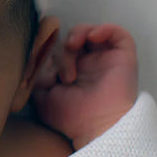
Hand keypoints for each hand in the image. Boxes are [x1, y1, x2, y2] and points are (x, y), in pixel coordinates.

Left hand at [32, 23, 137, 146]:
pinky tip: (92, 38)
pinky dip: (104, 29)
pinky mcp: (123, 57)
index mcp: (69, 73)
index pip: (57, 49)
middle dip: (62, 50)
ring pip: (90, 32)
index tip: (44, 64)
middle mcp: (87, 65)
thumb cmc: (71, 118)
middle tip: (62, 74)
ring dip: (78, 34)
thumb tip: (34, 60)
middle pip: (71, 40)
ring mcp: (104, 60)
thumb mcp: (42, 97)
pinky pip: (117, 33)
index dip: (49, 50)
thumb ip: (36, 77)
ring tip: (73, 48)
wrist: (96, 127)